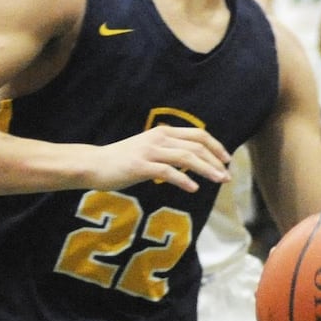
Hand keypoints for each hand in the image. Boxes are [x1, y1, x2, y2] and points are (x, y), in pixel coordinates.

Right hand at [90, 126, 229, 192]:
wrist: (93, 164)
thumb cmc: (122, 160)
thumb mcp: (149, 148)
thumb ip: (169, 150)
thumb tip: (192, 159)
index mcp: (164, 132)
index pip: (198, 135)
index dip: (216, 146)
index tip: (227, 160)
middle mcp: (159, 138)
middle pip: (197, 146)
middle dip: (216, 160)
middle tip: (227, 176)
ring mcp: (150, 151)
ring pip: (186, 157)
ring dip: (206, 169)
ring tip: (219, 181)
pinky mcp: (140, 166)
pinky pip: (167, 171)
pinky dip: (183, 179)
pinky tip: (194, 188)